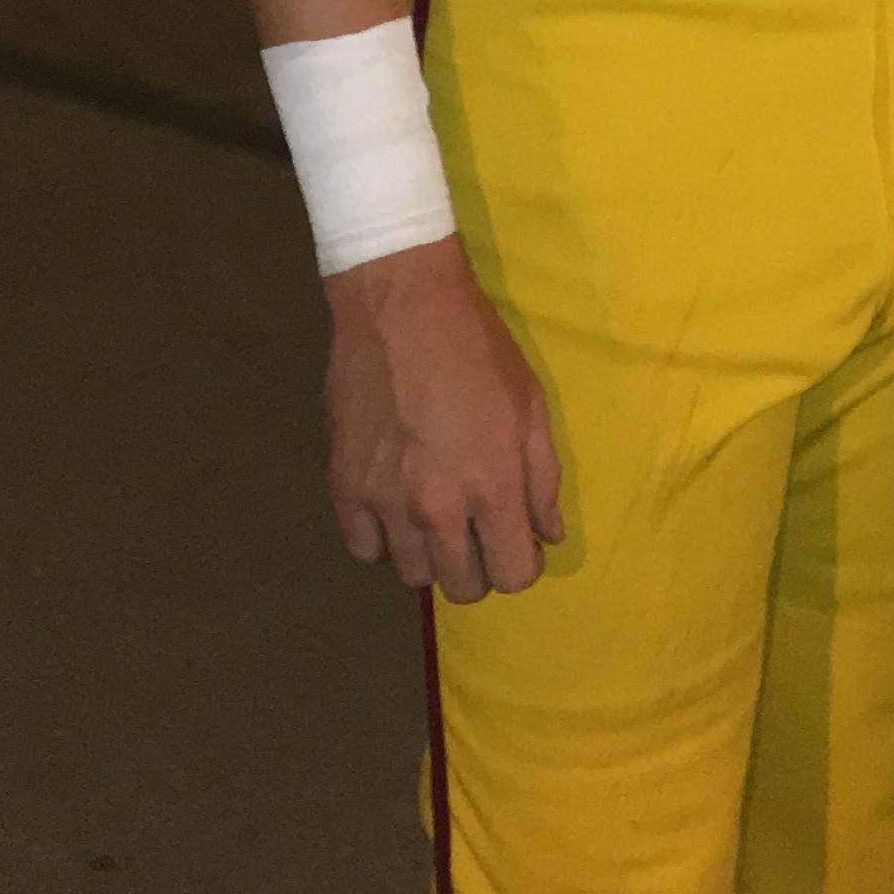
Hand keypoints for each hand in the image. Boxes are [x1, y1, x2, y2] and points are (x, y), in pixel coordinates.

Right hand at [321, 239, 564, 603]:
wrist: (402, 306)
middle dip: (478, 566)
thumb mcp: (531, 404)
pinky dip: (382, 538)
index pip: (513, 576)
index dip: (521, 564)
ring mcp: (385, 502)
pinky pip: (364, 550)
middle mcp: (438, 508)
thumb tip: (548, 536)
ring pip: (412, 574)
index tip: (517, 541)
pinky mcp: (344, 488)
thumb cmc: (477, 348)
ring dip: (430, 553)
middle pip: (461, 587)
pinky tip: (394, 506)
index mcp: (493, 486)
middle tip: (476, 528)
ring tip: (434, 513)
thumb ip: (543, 478)